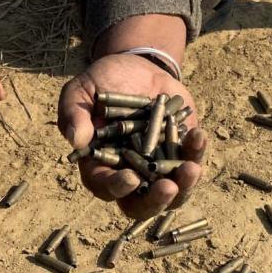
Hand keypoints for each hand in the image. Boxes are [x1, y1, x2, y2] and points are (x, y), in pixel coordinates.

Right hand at [58, 53, 207, 218]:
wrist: (136, 68)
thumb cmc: (102, 83)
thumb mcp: (81, 92)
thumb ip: (73, 114)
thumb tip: (77, 138)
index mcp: (100, 166)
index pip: (105, 187)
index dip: (116, 187)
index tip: (130, 178)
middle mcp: (130, 175)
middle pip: (141, 205)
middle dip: (156, 200)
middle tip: (168, 187)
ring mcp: (158, 167)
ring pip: (174, 193)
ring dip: (185, 185)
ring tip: (192, 169)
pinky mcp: (181, 153)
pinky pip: (192, 161)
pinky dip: (197, 152)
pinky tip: (198, 136)